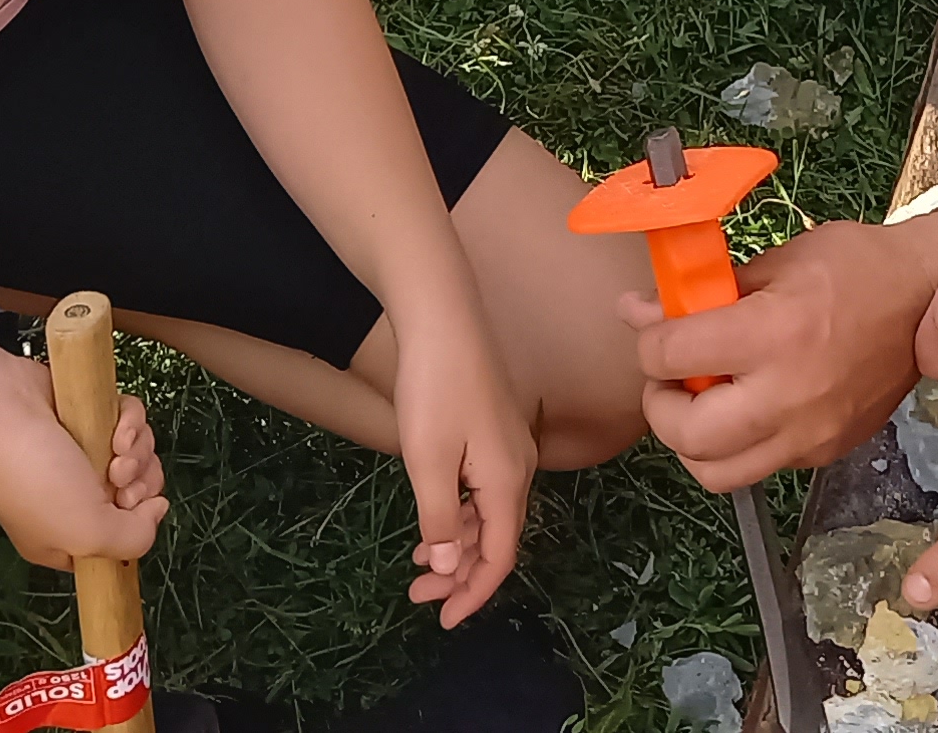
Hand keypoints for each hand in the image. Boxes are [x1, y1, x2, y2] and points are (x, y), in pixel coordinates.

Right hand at [0, 350, 166, 569]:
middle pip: (139, 493)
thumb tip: (158, 510)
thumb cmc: (33, 481)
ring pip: (140, 454)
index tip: (126, 507)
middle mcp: (76, 498)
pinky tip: (115, 428)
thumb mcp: (85, 533)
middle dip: (141, 482)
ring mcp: (83, 455)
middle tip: (118, 477)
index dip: (135, 524)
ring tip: (114, 450)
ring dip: (138, 451)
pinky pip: (130, 420)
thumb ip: (133, 538)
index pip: (122, 539)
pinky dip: (131, 422)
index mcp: (67, 538)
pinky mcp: (89, 416)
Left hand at [390, 311, 538, 625]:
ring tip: (418, 569)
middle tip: (419, 598)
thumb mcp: (428, 462)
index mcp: (508, 481)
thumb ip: (440, 520)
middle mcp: (519, 468)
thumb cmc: (435, 389)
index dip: (475, 594)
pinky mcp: (493, 431)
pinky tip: (433, 520)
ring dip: (456, 545)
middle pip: (497, 538)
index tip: (445, 622)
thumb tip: (452, 570)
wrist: (442, 316)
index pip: (501, 556)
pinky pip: (482, 490)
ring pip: (488, 514)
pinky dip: (458, 514)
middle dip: (461, 575)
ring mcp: (508, 447)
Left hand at [627, 216, 937, 489]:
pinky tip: (747, 408)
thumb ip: (707, 293)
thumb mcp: (779, 261)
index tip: (655, 329)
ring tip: (701, 403)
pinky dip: (738, 446)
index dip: (649, 341)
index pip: (671, 356)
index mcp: (774, 333)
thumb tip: (639, 311)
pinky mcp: (826, 452)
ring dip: (693, 440)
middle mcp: (789, 395)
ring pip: (716, 472)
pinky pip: (761, 467)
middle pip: (686, 434)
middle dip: (661, 404)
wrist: (929, 299)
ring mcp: (811, 434)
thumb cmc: (856, 267)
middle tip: (670, 378)